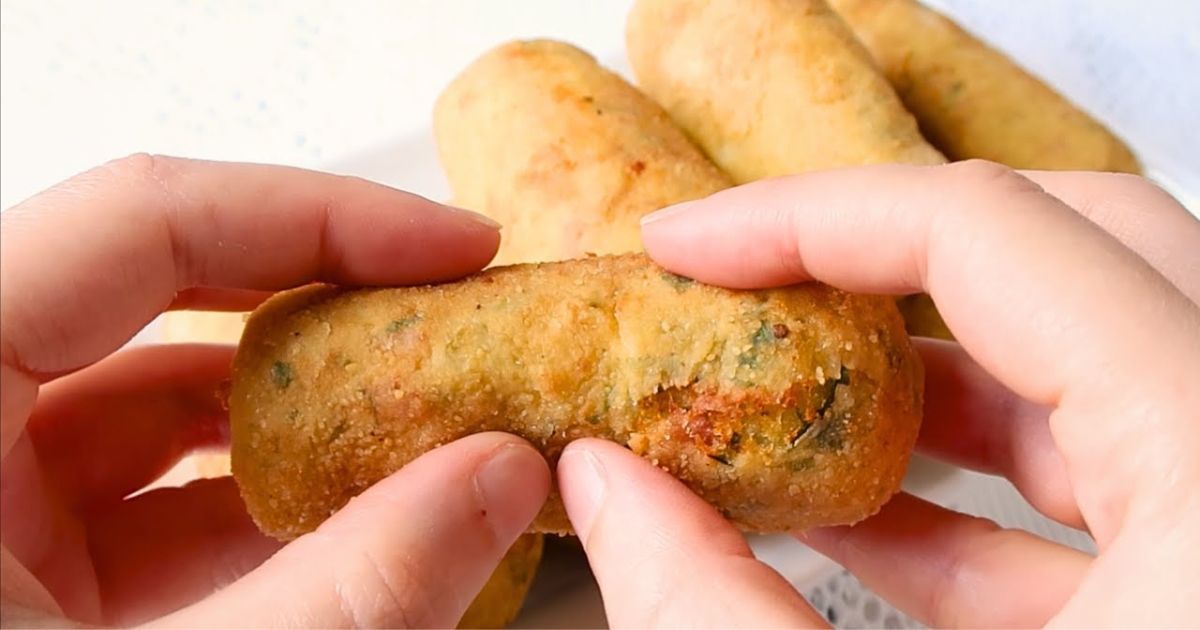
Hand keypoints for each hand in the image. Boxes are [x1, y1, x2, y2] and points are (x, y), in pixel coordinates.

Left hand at [0, 155, 550, 626]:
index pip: (135, 225)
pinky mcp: (13, 572)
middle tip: (450, 317)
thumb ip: (351, 585)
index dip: (315, 215)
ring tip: (425, 433)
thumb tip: (505, 478)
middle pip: (149, 295)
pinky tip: (353, 523)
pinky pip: (141, 498)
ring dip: (301, 418)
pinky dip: (256, 504)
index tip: (458, 245)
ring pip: (153, 406)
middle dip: (317, 307)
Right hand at [555, 161, 1199, 626]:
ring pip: (1104, 364)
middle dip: (893, 256)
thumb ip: (716, 609)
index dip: (804, 221)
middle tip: (757, 292)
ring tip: (785, 412)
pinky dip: (982, 492)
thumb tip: (605, 490)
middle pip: (1083, 247)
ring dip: (934, 380)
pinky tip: (860, 521)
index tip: (686, 249)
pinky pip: (1121, 485)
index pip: (992, 235)